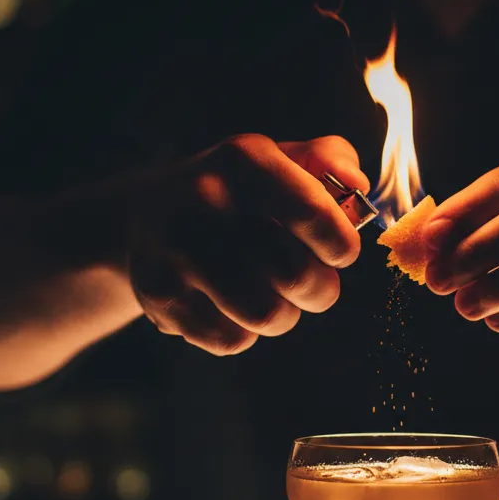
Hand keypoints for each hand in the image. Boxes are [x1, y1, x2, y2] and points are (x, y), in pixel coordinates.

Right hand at [128, 134, 365, 354]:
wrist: (141, 215)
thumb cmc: (233, 192)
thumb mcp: (277, 159)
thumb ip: (329, 160)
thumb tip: (357, 184)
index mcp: (244, 161)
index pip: (315, 214)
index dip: (342, 245)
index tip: (340, 252)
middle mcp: (205, 201)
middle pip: (297, 276)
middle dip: (320, 289)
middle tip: (312, 281)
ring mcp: (177, 252)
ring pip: (267, 316)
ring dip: (284, 315)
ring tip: (273, 295)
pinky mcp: (160, 296)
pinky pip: (231, 339)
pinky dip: (244, 332)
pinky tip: (232, 306)